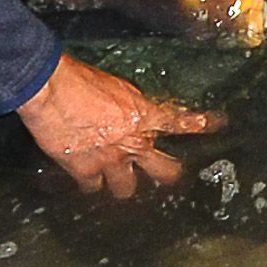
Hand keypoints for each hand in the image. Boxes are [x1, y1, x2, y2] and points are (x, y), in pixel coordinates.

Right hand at [14, 54, 225, 198]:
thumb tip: (130, 111)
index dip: (201, 123)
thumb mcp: (112, 84)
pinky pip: (92, 188)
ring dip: (121, 182)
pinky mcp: (86, 170)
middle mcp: (132, 142)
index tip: (218, 123)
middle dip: (168, 174)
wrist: (48, 89)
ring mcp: (111, 160)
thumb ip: (128, 103)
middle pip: (165, 171)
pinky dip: (88, 183)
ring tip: (114, 179)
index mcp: (141, 114)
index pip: (179, 121)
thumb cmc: (76, 77)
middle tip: (169, 174)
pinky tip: (83, 179)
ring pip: (127, 189)